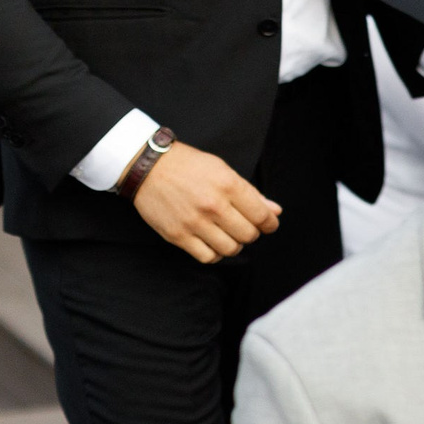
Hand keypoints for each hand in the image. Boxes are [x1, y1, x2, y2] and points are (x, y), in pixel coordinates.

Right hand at [131, 143, 280, 262]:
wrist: (148, 167)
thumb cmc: (188, 166)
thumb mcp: (223, 170)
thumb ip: (251, 193)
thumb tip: (275, 212)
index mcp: (228, 185)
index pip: (262, 216)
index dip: (270, 224)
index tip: (268, 224)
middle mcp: (213, 206)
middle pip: (248, 235)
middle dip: (252, 233)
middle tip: (245, 226)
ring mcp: (194, 223)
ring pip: (230, 249)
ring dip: (234, 244)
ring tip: (228, 234)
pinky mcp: (177, 236)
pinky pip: (207, 257)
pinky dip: (215, 254)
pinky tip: (213, 242)